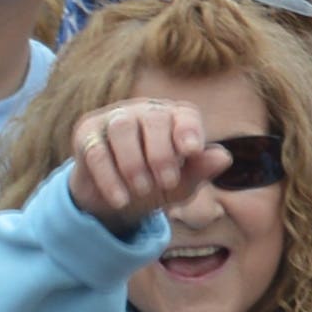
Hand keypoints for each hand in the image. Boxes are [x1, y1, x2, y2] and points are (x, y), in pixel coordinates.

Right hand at [67, 97, 226, 235]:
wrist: (117, 200)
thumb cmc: (156, 184)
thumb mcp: (182, 183)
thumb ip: (201, 170)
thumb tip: (224, 157)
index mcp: (172, 118)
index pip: (184, 114)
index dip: (188, 129)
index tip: (192, 151)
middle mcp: (143, 111)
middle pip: (153, 119)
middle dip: (162, 153)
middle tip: (166, 183)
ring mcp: (113, 118)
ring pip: (122, 128)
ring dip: (134, 163)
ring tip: (143, 190)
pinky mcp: (87, 133)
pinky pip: (97, 150)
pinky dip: (110, 177)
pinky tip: (121, 200)